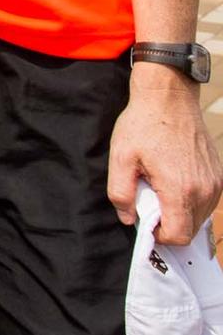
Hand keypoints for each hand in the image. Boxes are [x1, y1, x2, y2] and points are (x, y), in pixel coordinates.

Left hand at [109, 67, 222, 244]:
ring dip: (180, 212)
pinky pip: (206, 201)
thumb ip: (121, 193)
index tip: (145, 222)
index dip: (159, 236)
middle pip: (190, 229)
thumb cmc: (142, 125)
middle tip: (149, 202)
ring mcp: (215, 183)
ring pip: (200, 216)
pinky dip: (190, 200)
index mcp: (180, 189)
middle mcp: (204, 189)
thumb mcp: (120, 157)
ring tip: (160, 188)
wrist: (168, 98)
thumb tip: (129, 219)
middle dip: (168, 224)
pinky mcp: (218, 175)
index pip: (178, 236)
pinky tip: (173, 181)